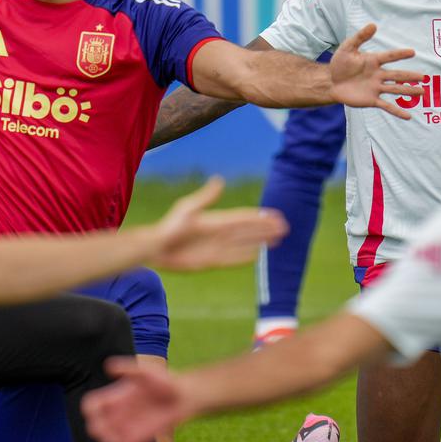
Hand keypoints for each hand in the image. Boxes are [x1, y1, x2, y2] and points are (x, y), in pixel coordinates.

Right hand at [83, 358, 194, 441]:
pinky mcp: (141, 436)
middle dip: (95, 428)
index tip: (95, 411)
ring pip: (107, 439)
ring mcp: (129, 425)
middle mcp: (120, 412)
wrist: (185, 396)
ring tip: (113, 440)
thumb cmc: (166, 381)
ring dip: (107, 441)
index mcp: (116, 396)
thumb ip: (128, 368)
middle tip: (102, 429)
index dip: (89, 409)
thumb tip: (109, 366)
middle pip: (95, 425)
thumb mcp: (146, 371)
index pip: (92, 405)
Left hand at [149, 177, 288, 270]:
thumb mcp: (187, 209)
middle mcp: (221, 233)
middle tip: (284, 227)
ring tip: (277, 239)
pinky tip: (258, 255)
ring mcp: (217, 247)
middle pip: (249, 230)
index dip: (261, 217)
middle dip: (266, 228)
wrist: (156, 248)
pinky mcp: (212, 260)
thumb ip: (206, 197)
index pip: (245, 218)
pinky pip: (234, 258)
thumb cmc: (169, 227)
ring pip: (245, 244)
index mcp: (217, 220)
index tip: (276, 216)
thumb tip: (220, 180)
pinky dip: (247, 256)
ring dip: (261, 241)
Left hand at [329, 24, 423, 118]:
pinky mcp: (371, 100)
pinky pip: (387, 106)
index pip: (389, 57)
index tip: (412, 52)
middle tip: (423, 77)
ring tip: (422, 92)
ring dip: (409, 91)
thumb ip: (360, 37)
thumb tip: (373, 25)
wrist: (331, 82)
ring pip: (396, 90)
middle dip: (410, 76)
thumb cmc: (340, 63)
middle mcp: (378, 74)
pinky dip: (397, 111)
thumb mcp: (347, 48)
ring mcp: (376, 88)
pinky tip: (408, 116)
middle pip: (397, 76)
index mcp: (373, 61)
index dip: (400, 54)